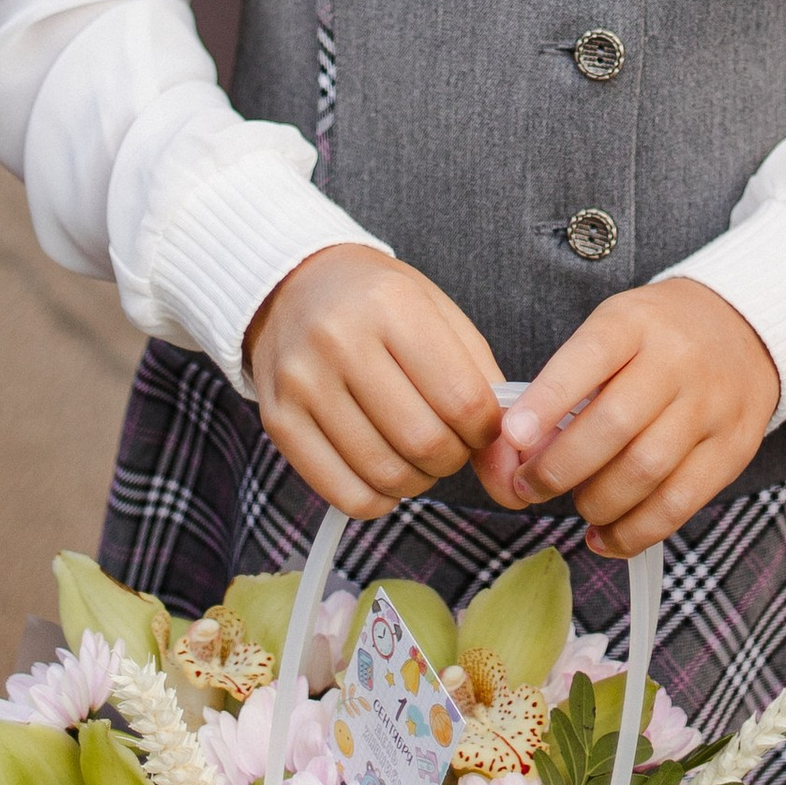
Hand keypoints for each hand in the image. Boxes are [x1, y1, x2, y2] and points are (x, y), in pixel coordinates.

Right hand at [244, 245, 504, 519]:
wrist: (293, 285)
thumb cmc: (378, 303)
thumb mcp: (436, 312)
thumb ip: (478, 375)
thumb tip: (506, 449)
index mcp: (392, 305)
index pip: (462, 399)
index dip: (486, 430)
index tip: (483, 428)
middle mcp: (340, 340)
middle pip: (423, 441)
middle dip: (453, 459)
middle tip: (451, 446)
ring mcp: (303, 382)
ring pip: (384, 473)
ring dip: (417, 481)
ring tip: (418, 458)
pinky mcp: (279, 420)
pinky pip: (343, 492)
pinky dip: (378, 499)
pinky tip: (384, 474)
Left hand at [476, 283, 780, 555]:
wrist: (744, 331)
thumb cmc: (656, 338)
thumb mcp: (613, 330)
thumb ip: (569, 381)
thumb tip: (522, 451)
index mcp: (635, 323)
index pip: (588, 358)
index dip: (547, 401)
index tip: (512, 438)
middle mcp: (677, 362)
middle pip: (615, 425)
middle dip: (560, 468)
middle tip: (528, 487)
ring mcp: (710, 407)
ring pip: (646, 470)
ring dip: (597, 503)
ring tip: (578, 507)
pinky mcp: (732, 449)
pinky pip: (680, 504)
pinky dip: (635, 532)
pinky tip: (606, 537)